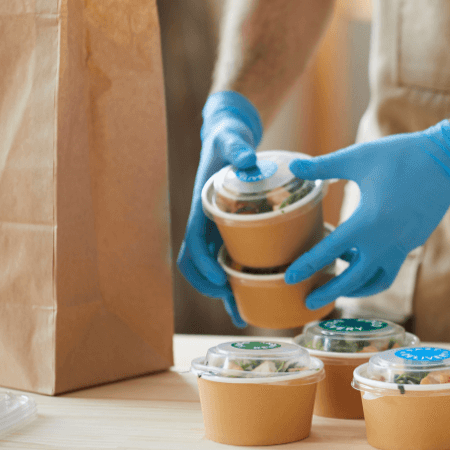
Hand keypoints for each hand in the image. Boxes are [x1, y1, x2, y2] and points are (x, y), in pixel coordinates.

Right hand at [177, 91, 262, 327]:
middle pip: (199, 265)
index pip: (193, 244)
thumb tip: (246, 158)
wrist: (227, 135)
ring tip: (243, 314)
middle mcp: (205, 222)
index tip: (220, 282)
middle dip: (212, 288)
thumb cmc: (227, 138)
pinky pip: (230, 257)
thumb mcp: (230, 140)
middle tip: (235, 307)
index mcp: (201, 207)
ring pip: (214, 267)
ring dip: (225, 291)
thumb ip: (236, 148)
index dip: (203, 267)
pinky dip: (238, 276)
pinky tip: (257, 290)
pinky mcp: (230, 228)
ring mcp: (217, 227)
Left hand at [285, 120, 449, 308]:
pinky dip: (373, 268)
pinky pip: (390, 265)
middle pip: (354, 280)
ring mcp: (403, 244)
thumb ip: (323, 166)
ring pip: (376, 279)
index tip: (290, 278)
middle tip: (309, 301)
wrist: (446, 160)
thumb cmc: (400, 156)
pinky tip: (362, 255)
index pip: (329, 252)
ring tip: (339, 283)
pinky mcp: (414, 241)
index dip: (307, 266)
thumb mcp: (358, 158)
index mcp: (367, 222)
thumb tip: (293, 164)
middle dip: (330, 292)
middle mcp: (385, 241)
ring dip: (356, 286)